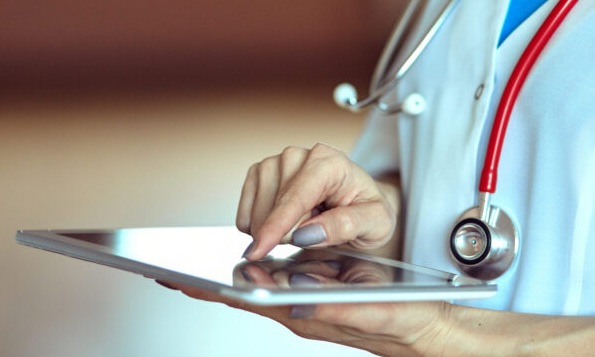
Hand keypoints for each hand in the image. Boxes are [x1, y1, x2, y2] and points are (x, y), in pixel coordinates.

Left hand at [165, 271, 451, 356]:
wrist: (427, 331)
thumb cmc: (406, 320)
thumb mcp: (380, 312)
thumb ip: (343, 310)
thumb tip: (299, 304)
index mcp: (306, 314)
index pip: (246, 301)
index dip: (210, 289)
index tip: (174, 278)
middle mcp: (298, 309)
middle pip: (242, 294)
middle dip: (205, 283)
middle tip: (168, 269)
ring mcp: (304, 304)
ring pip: (255, 288)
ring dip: (227, 275)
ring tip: (195, 263)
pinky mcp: (315, 297)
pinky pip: (274, 285)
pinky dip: (254, 273)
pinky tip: (246, 264)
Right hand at [237, 143, 399, 259]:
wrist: (359, 202)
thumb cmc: (368, 210)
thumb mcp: (376, 223)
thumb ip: (345, 226)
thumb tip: (307, 233)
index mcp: (330, 162)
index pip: (296, 198)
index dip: (276, 226)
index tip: (259, 249)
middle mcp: (300, 155)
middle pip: (275, 208)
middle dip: (291, 233)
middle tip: (319, 229)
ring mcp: (276, 161)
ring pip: (257, 212)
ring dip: (277, 231)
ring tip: (306, 222)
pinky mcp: (259, 173)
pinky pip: (245, 214)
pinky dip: (259, 228)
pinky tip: (284, 223)